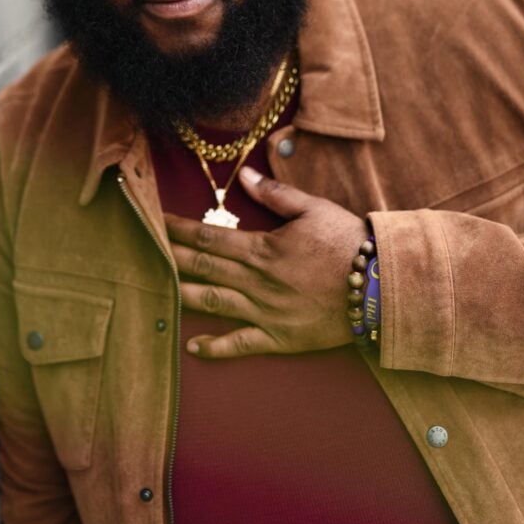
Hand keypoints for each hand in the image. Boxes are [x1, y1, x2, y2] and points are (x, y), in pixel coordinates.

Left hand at [166, 166, 367, 358]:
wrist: (382, 287)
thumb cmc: (349, 243)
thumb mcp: (314, 208)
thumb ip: (276, 194)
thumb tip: (244, 176)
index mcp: (262, 248)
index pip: (209, 236)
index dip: (178, 229)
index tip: (154, 222)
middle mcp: (257, 281)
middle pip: (202, 268)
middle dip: (170, 257)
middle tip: (141, 252)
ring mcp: (266, 312)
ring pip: (213, 303)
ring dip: (181, 296)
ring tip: (154, 291)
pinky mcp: (280, 338)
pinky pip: (241, 345)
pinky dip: (216, 347)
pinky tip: (193, 347)